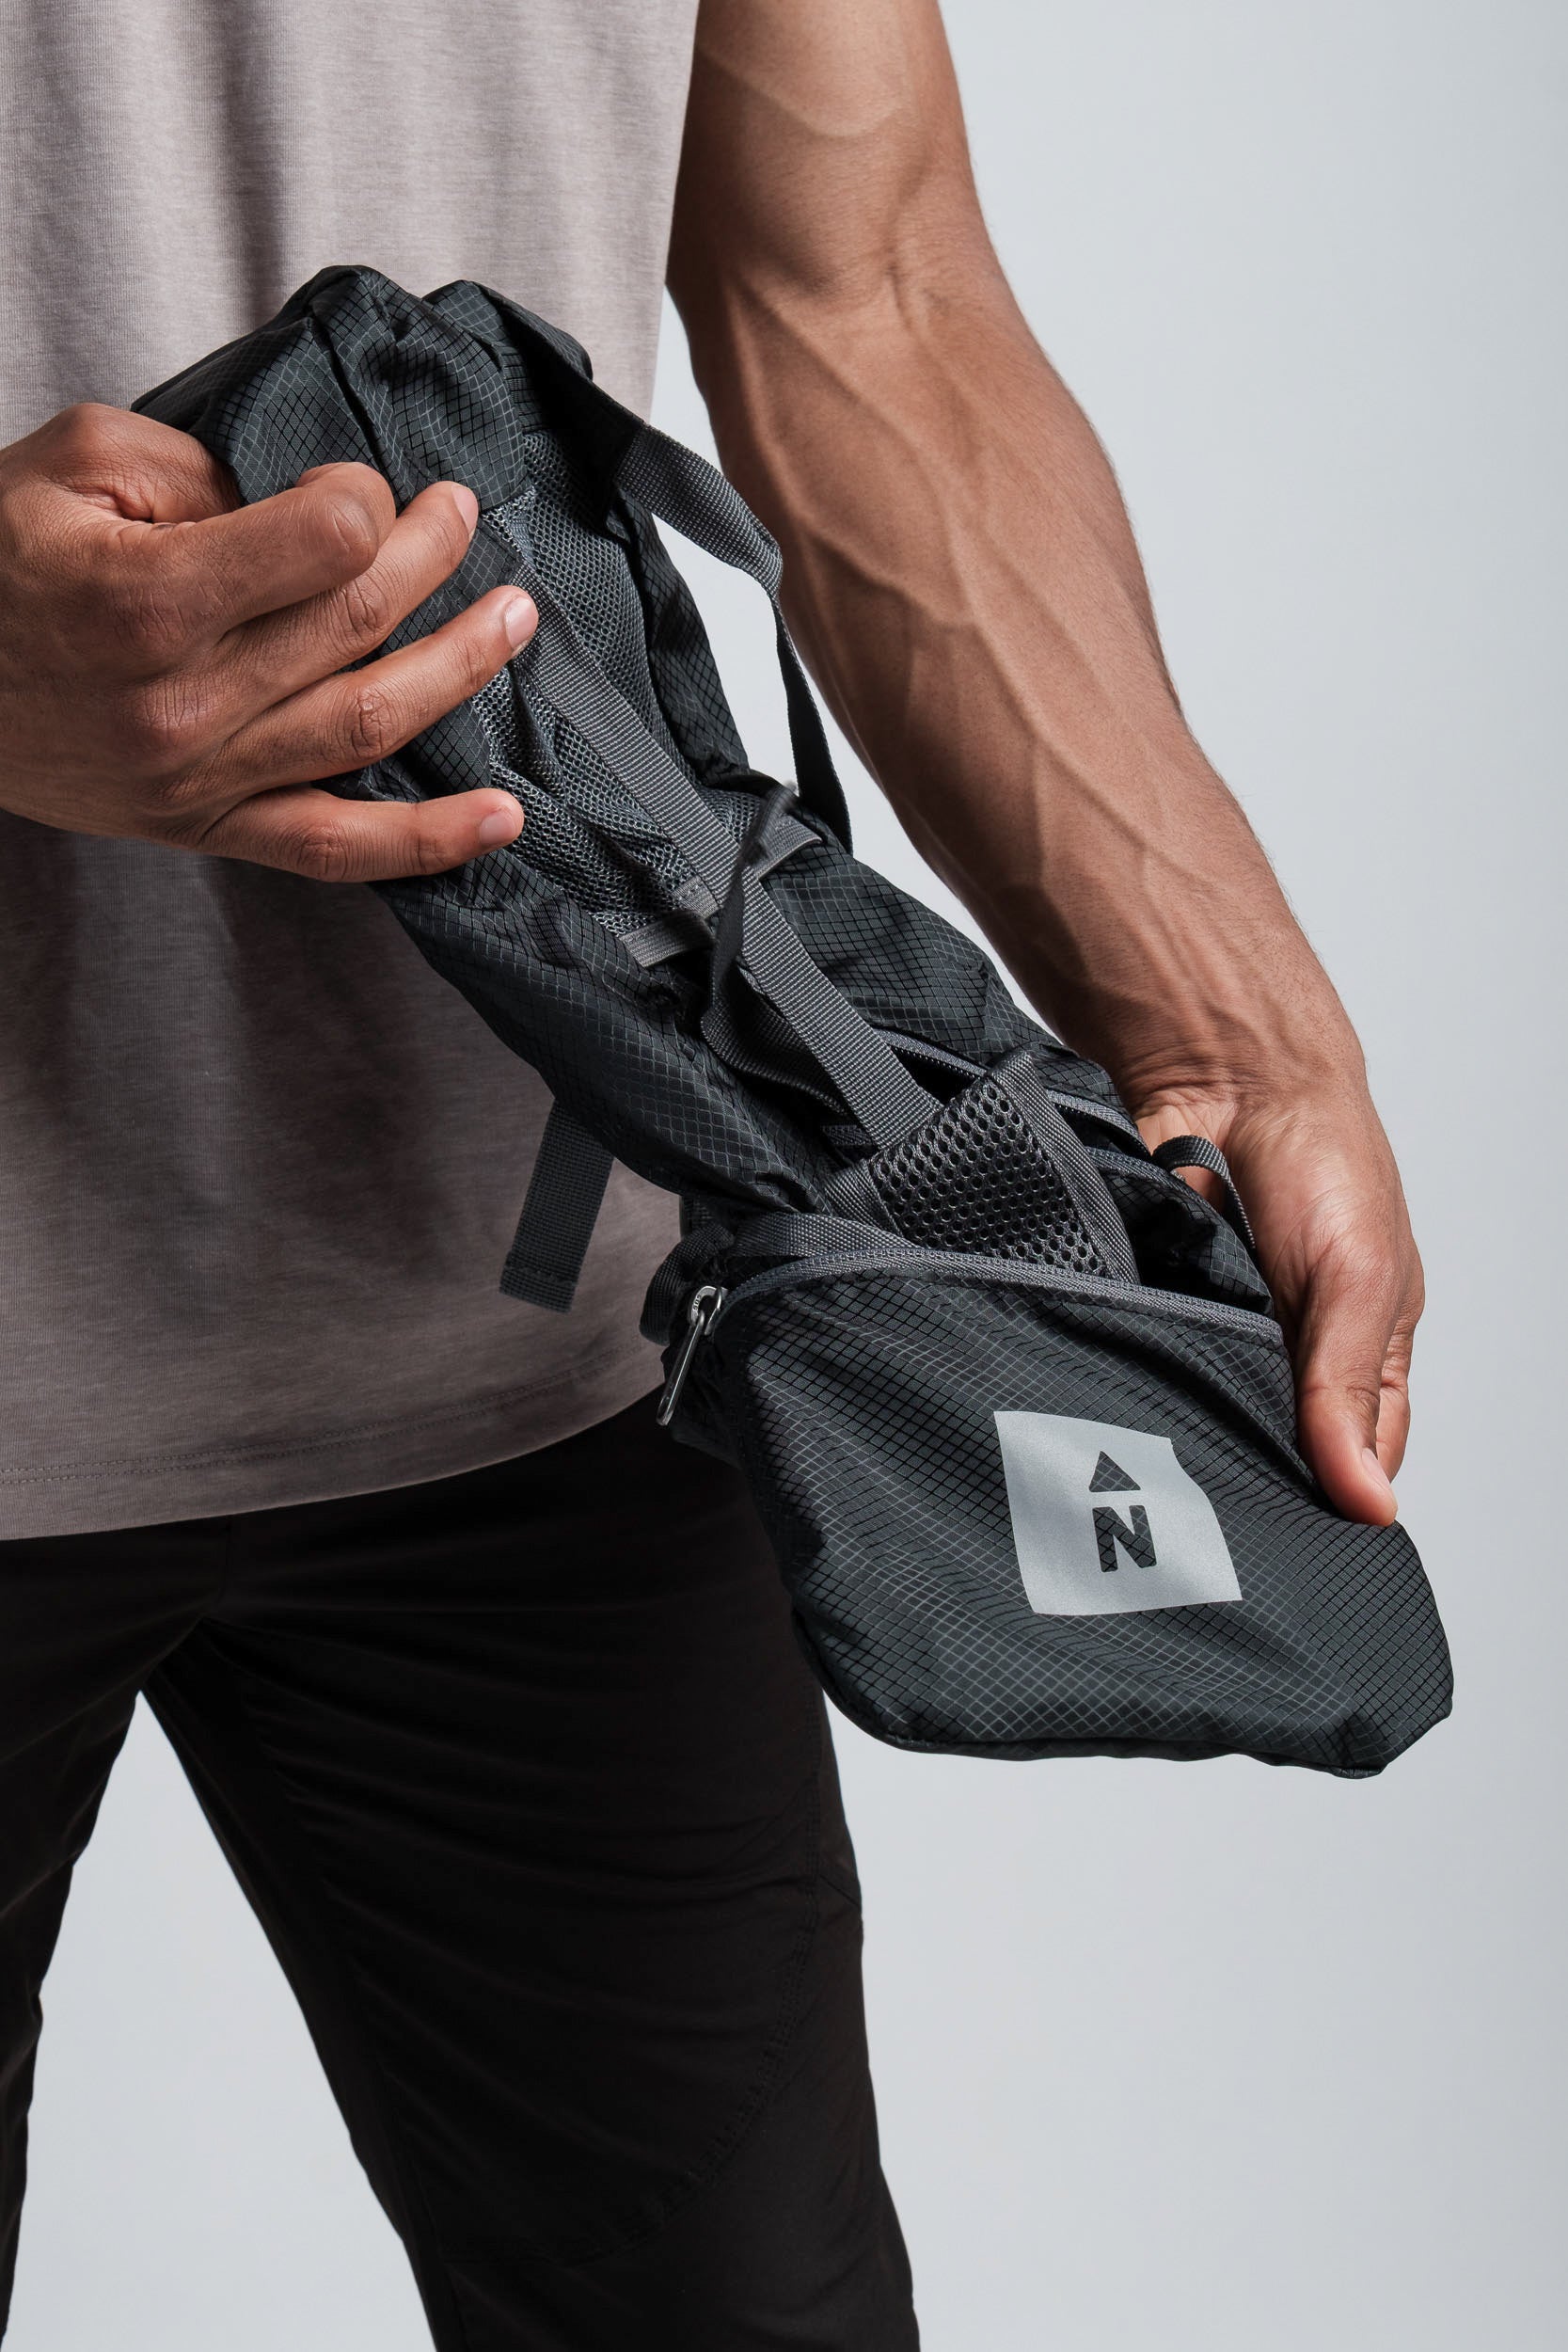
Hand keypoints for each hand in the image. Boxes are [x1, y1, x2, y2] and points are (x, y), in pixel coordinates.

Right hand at [0, 402, 533, 878]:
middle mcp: (183, 700)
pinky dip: (426, 841)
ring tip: (514, 622)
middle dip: (432, 559)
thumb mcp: (71, 469)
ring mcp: (201, 777)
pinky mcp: (207, 826)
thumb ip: (195, 469)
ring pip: (369, 723)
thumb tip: (301, 504)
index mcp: (147, 600)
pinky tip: (500, 818)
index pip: (324, 540)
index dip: (367, 497)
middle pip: (357, 622)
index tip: (365, 482)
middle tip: (462, 519)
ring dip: (460, 669)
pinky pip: (333, 848)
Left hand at [1129, 1067, 1421, 1526]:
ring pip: (1198, 1413)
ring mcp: (1220, 1334)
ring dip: (1184, 1419)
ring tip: (1169, 1444)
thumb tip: (1368, 1499)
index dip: (1328, 1498)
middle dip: (1246, 1465)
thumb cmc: (1321, 1160)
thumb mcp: (1357, 1279)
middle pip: (1269, 1447)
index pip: (1353, 1461)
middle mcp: (1291, 1354)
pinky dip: (1135, 1370)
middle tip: (1218, 1493)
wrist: (1225, 1074)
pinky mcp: (1158, 1311)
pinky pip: (1140, 1364)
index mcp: (1362, 1355)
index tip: (1290, 1532)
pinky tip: (1127, 1387)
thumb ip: (1350, 1387)